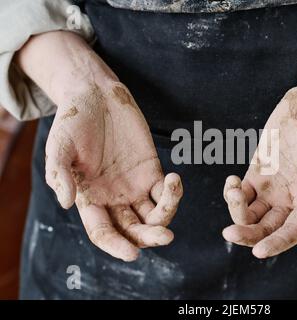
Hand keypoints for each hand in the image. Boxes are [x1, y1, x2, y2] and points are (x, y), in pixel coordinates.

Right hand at [45, 81, 182, 260]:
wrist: (96, 96)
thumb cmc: (73, 121)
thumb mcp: (59, 145)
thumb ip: (60, 173)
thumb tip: (66, 203)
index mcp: (90, 199)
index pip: (103, 232)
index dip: (116, 246)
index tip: (133, 254)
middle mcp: (114, 199)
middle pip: (133, 230)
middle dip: (148, 238)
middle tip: (165, 237)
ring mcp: (134, 186)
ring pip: (153, 216)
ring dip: (166, 215)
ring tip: (172, 190)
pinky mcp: (152, 171)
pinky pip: (165, 191)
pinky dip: (174, 192)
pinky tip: (175, 178)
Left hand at [222, 87, 296, 257]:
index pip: (292, 232)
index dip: (276, 244)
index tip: (258, 252)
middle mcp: (289, 199)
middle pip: (265, 229)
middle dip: (247, 235)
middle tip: (229, 233)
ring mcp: (272, 186)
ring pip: (249, 213)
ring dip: (236, 211)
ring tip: (233, 191)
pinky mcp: (258, 171)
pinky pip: (241, 192)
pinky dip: (232, 193)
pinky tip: (231, 182)